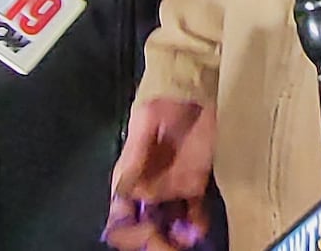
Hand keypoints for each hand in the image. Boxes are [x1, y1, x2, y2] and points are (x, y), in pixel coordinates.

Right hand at [104, 99, 215, 249]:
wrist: (196, 86)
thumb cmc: (164, 100)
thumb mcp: (146, 122)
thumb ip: (136, 156)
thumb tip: (128, 192)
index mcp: (128, 176)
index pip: (120, 215)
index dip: (128, 231)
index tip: (144, 232)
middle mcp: (148, 187)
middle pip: (143, 226)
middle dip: (153, 241)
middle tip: (168, 246)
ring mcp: (172, 187)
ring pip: (168, 225)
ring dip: (173, 238)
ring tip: (185, 243)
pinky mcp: (196, 182)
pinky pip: (194, 212)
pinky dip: (195, 226)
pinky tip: (199, 230)